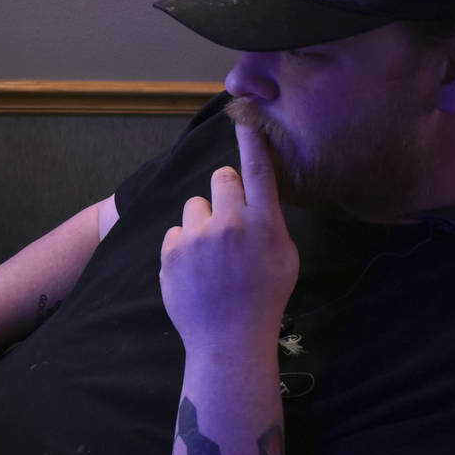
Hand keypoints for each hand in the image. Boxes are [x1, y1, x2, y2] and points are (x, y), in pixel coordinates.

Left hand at [159, 123, 298, 352]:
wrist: (228, 340)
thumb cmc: (263, 297)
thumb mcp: (283, 256)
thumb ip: (268, 220)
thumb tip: (250, 194)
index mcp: (265, 224)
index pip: (258, 170)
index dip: (251, 139)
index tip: (245, 114)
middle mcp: (231, 224)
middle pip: (221, 177)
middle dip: (224, 192)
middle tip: (229, 221)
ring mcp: (198, 237)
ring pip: (194, 205)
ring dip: (201, 223)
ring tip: (211, 256)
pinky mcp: (172, 251)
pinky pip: (176, 231)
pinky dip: (182, 246)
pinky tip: (194, 271)